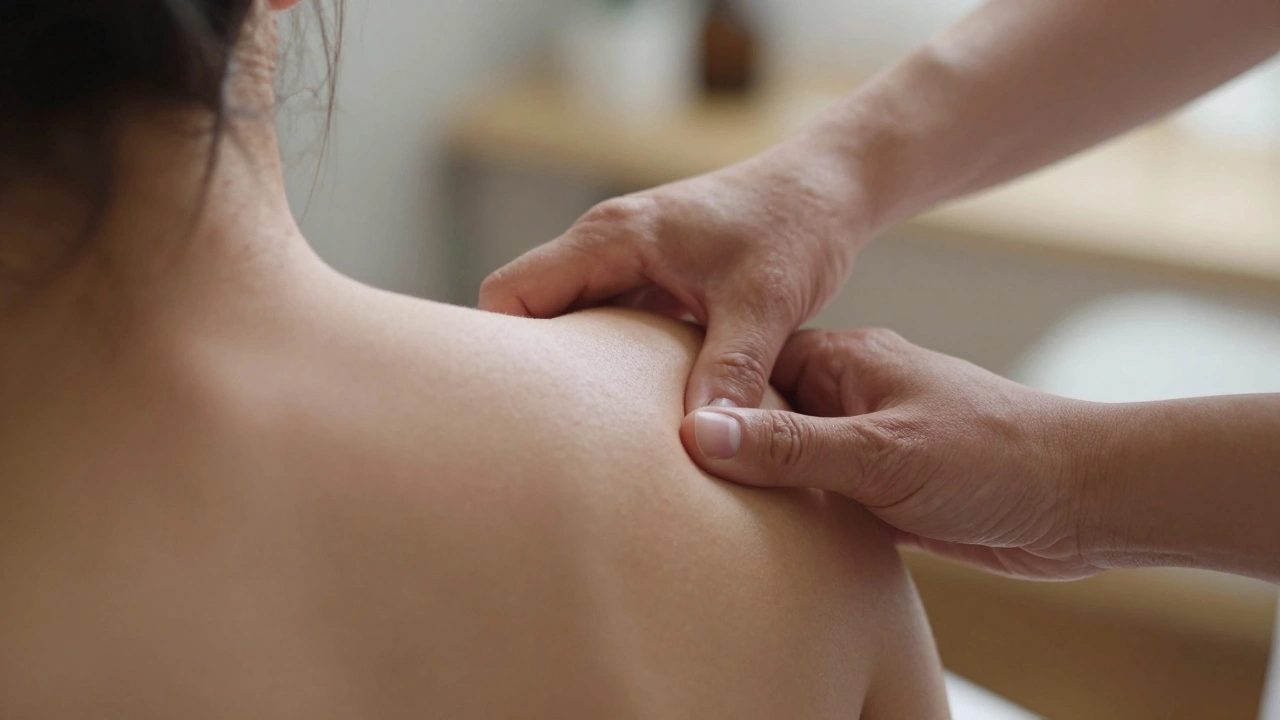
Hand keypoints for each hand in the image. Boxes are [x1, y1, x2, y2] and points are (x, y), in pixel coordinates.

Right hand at [479, 141, 869, 411]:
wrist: (833, 188)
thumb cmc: (797, 224)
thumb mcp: (766, 301)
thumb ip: (732, 368)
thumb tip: (704, 437)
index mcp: (612, 238)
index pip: (512, 293)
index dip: (503, 353)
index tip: (517, 414)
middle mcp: (607, 247)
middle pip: (532, 313)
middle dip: (536, 373)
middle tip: (550, 441)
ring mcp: (629, 265)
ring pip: (572, 324)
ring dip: (579, 373)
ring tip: (591, 437)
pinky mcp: (655, 283)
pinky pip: (611, 328)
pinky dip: (614, 367)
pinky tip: (637, 412)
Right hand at [680, 328, 1107, 580]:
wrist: (1080, 500)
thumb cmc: (992, 458)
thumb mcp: (881, 454)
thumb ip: (791, 446)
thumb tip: (700, 432)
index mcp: (844, 361)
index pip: (748, 363)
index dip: (694, 385)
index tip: (636, 404)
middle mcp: (848, 395)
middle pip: (758, 411)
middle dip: (714, 436)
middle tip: (649, 461)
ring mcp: (864, 441)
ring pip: (785, 458)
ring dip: (752, 478)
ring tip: (686, 499)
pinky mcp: (881, 489)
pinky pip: (815, 496)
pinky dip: (788, 512)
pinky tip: (752, 531)